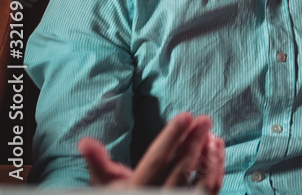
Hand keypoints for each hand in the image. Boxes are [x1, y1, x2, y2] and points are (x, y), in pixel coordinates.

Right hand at [79, 112, 224, 192]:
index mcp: (138, 186)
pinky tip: (217, 148)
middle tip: (205, 119)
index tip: (186, 115)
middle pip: (182, 167)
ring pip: (201, 180)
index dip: (171, 136)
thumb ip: (97, 162)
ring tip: (212, 134)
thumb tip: (84, 141)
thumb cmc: (120, 194)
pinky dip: (217, 167)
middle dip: (195, 141)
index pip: (157, 158)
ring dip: (209, 155)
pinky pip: (210, 187)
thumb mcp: (105, 182)